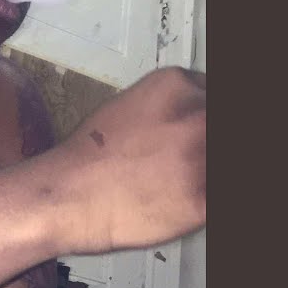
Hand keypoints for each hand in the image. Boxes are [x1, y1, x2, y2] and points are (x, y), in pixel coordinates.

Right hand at [40, 67, 205, 253]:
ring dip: (203, 170)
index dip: (203, 117)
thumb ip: (173, 106)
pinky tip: (181, 201)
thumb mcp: (132, 105)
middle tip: (184, 158)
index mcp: (178, 85)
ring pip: (215, 162)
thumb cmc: (91, 155)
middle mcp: (199, 116)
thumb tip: (193, 120)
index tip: (196, 132)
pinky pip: (216, 197)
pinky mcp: (206, 200)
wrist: (70, 195)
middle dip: (203, 142)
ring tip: (177, 180)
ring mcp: (205, 157)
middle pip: (217, 125)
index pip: (213, 94)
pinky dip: (202, 200)